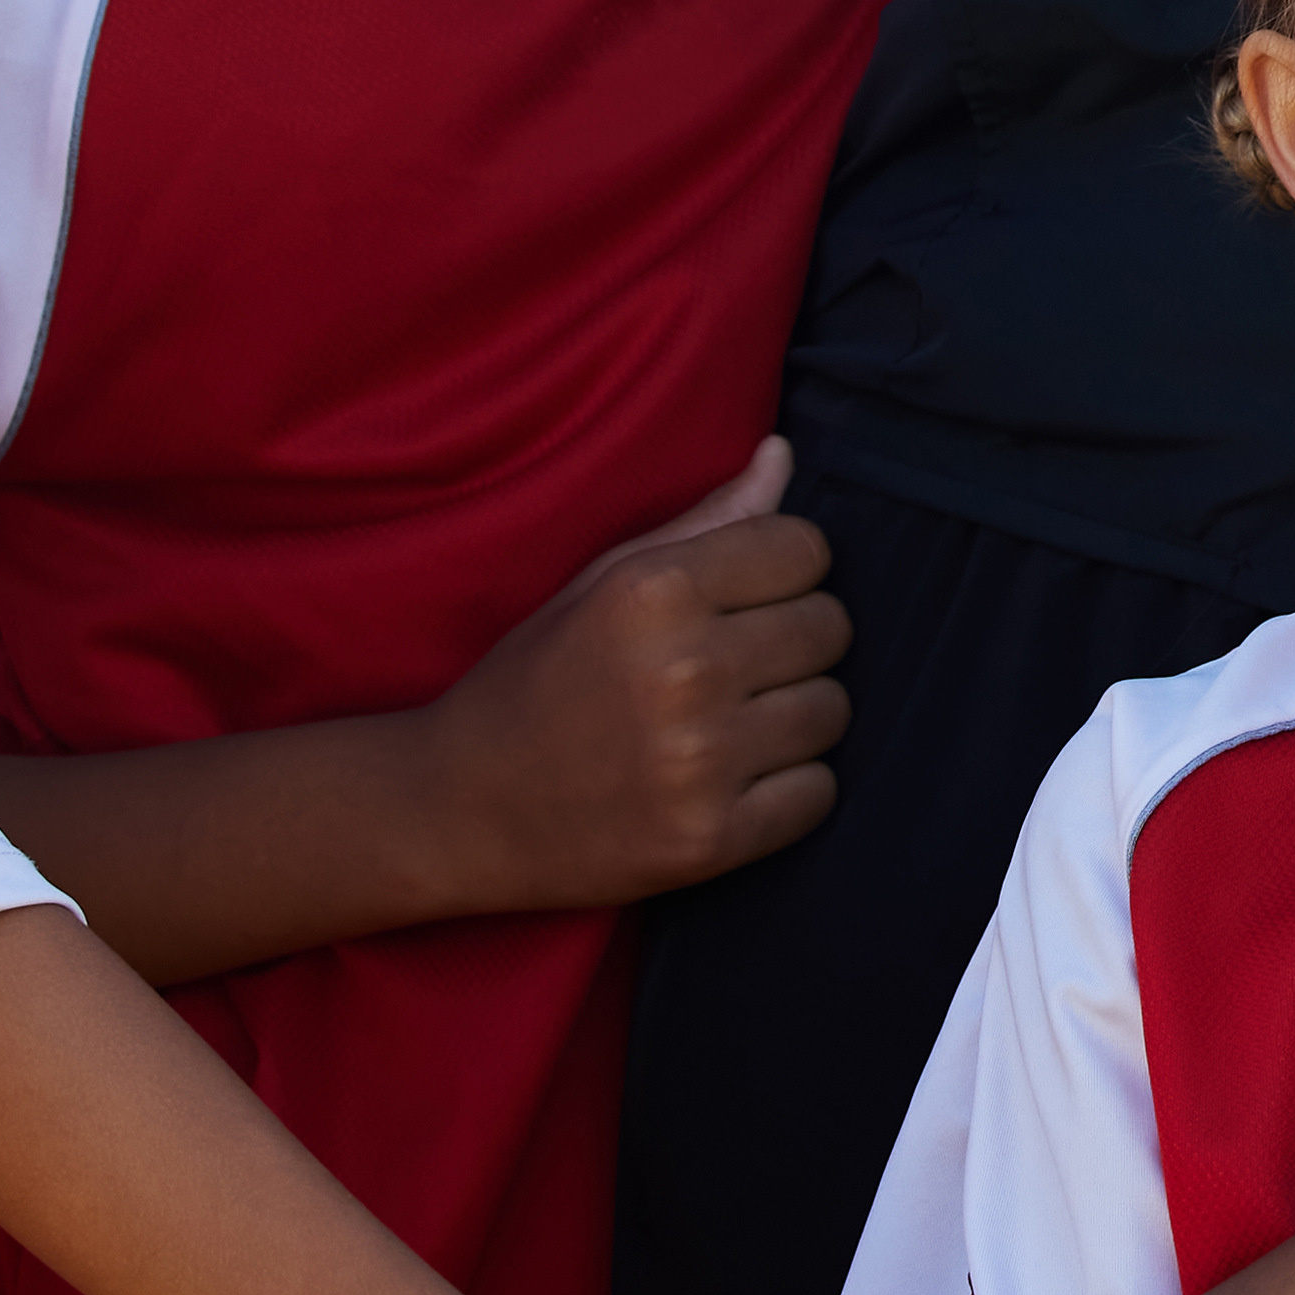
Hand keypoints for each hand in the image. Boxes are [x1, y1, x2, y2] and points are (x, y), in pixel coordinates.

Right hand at [408, 441, 847, 910]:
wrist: (461, 808)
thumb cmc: (536, 680)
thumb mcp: (602, 582)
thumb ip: (703, 521)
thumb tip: (783, 455)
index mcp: (655, 591)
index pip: (807, 549)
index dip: (783, 573)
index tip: (744, 600)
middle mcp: (686, 670)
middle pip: (829, 627)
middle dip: (795, 641)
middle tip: (735, 667)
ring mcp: (701, 762)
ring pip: (833, 710)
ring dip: (795, 716)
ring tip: (730, 725)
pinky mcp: (712, 839)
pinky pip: (818, 794)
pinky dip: (788, 789)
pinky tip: (731, 781)